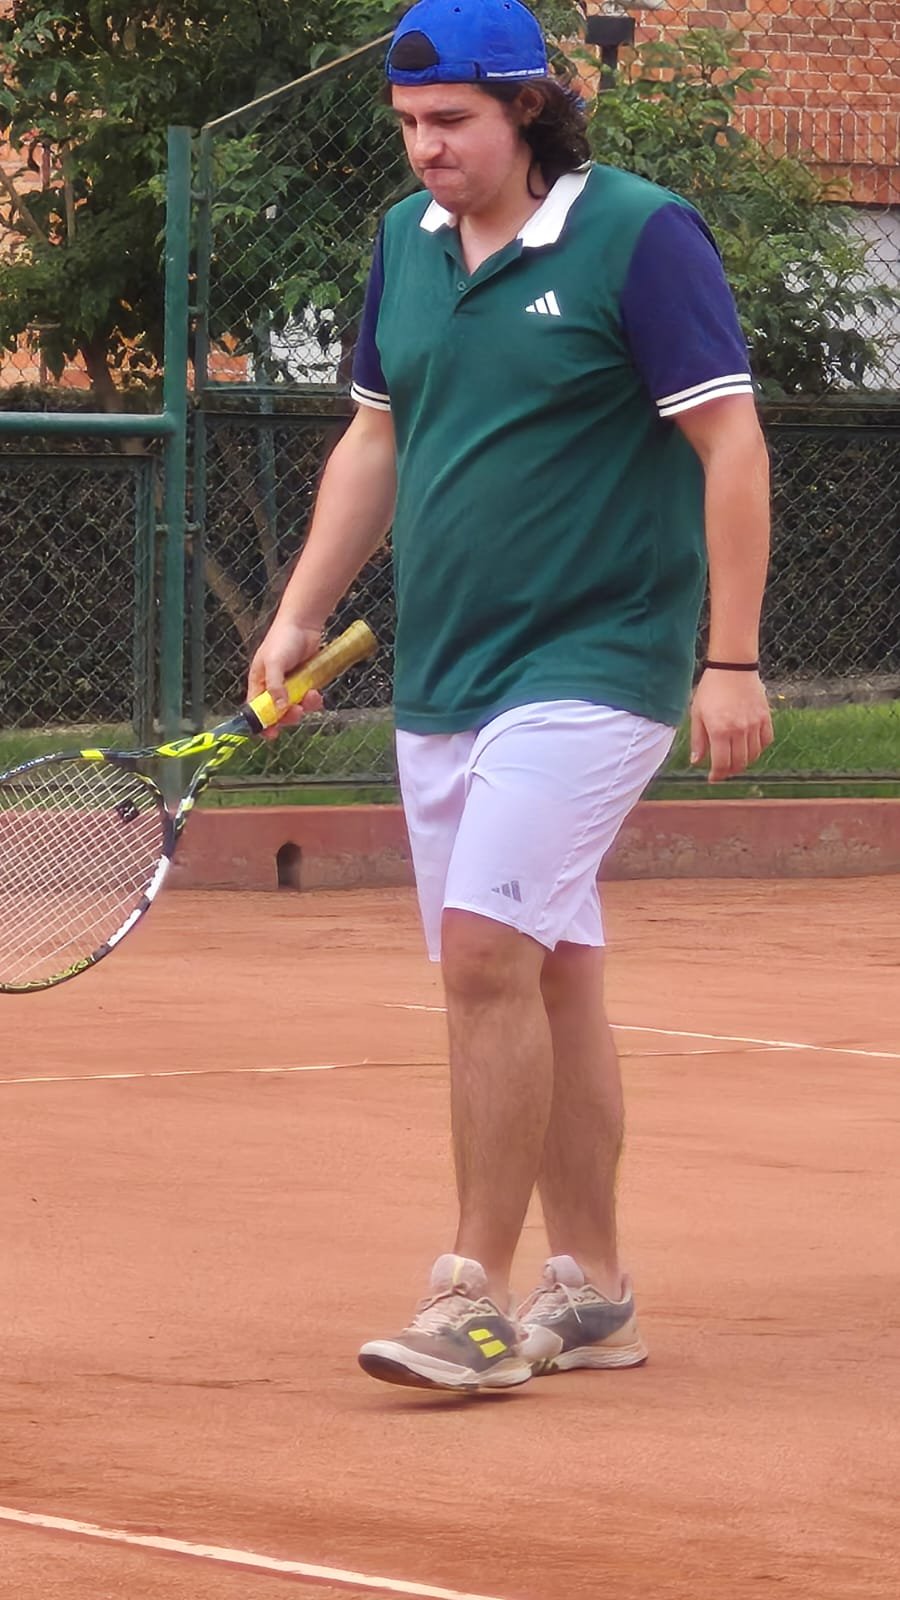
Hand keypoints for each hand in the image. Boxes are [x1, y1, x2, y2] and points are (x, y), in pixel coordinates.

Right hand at [246, 617, 324, 737]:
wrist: (303, 623)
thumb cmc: (282, 639)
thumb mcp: (274, 663)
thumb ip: (275, 686)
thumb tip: (279, 708)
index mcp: (258, 683)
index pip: (256, 709)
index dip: (262, 724)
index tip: (271, 734)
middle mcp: (273, 687)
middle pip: (278, 713)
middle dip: (288, 716)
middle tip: (297, 712)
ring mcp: (291, 685)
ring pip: (296, 707)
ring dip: (305, 707)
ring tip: (312, 696)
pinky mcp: (306, 682)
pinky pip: (308, 699)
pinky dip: (314, 700)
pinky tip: (317, 693)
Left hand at [690, 670, 773, 781]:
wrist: (732, 667)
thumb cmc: (711, 689)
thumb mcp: (697, 713)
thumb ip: (698, 740)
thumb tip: (696, 762)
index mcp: (719, 730)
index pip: (722, 764)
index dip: (718, 775)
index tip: (713, 778)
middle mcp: (739, 730)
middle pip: (739, 763)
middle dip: (730, 771)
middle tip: (723, 770)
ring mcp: (754, 724)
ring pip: (754, 755)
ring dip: (744, 762)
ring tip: (735, 759)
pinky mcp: (765, 717)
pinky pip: (766, 741)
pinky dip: (758, 748)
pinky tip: (749, 747)